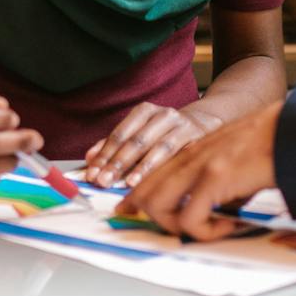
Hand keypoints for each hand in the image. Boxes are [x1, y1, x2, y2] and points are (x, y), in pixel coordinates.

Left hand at [84, 102, 220, 188]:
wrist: (206, 123)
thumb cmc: (166, 133)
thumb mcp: (140, 132)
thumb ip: (115, 144)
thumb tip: (90, 158)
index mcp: (145, 111)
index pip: (120, 134)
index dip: (104, 155)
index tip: (92, 173)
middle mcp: (164, 115)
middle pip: (137, 140)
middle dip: (118, 163)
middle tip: (103, 181)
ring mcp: (183, 126)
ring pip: (160, 147)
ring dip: (142, 168)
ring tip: (128, 184)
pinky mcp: (200, 139)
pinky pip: (181, 156)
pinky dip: (168, 170)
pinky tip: (159, 182)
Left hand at [122, 101, 281, 239]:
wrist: (292, 129)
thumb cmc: (270, 146)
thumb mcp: (231, 159)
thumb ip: (214, 181)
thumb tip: (213, 212)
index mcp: (192, 150)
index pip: (149, 174)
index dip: (135, 196)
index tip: (129, 211)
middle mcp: (189, 156)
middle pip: (146, 192)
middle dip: (149, 217)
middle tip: (174, 232)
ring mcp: (199, 166)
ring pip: (158, 206)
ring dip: (178, 227)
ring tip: (208, 230)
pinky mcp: (215, 178)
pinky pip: (190, 220)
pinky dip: (206, 232)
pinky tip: (229, 226)